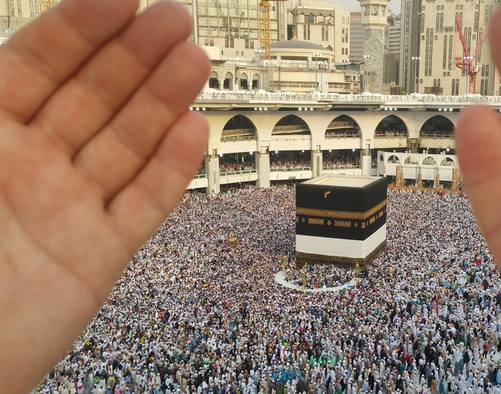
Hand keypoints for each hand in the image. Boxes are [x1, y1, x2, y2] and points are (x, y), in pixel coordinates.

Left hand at [0, 0, 208, 390]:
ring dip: (163, 101)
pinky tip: (193, 132)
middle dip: (136, 55)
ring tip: (195, 62)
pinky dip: (171, 170)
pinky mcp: (96, 256)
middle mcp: (28, 169)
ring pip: (126, 144)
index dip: (81, 29)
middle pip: (94, 97)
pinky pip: (142, 205)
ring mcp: (67, 210)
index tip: (121, 0)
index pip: (38, 66)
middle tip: (176, 22)